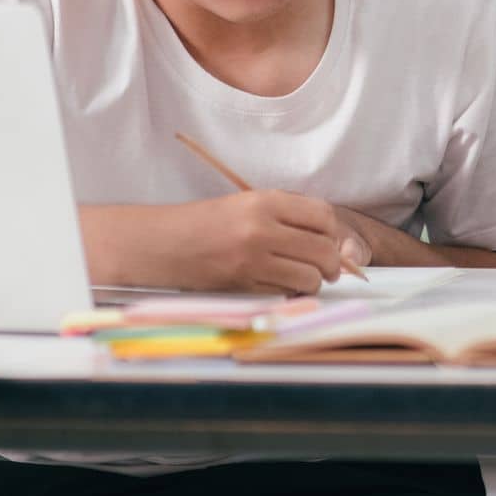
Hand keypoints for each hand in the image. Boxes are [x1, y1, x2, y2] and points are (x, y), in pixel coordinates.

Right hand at [170, 189, 369, 293]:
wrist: (162, 243)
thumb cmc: (205, 223)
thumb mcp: (247, 204)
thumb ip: (287, 215)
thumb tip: (329, 236)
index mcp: (265, 201)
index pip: (323, 216)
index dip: (332, 231)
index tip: (329, 240)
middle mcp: (262, 228)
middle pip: (323, 249)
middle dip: (332, 264)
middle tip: (329, 269)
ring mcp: (252, 259)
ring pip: (309, 277)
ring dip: (313, 282)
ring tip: (305, 280)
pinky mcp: (243, 286)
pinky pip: (285, 293)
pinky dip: (290, 294)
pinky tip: (282, 288)